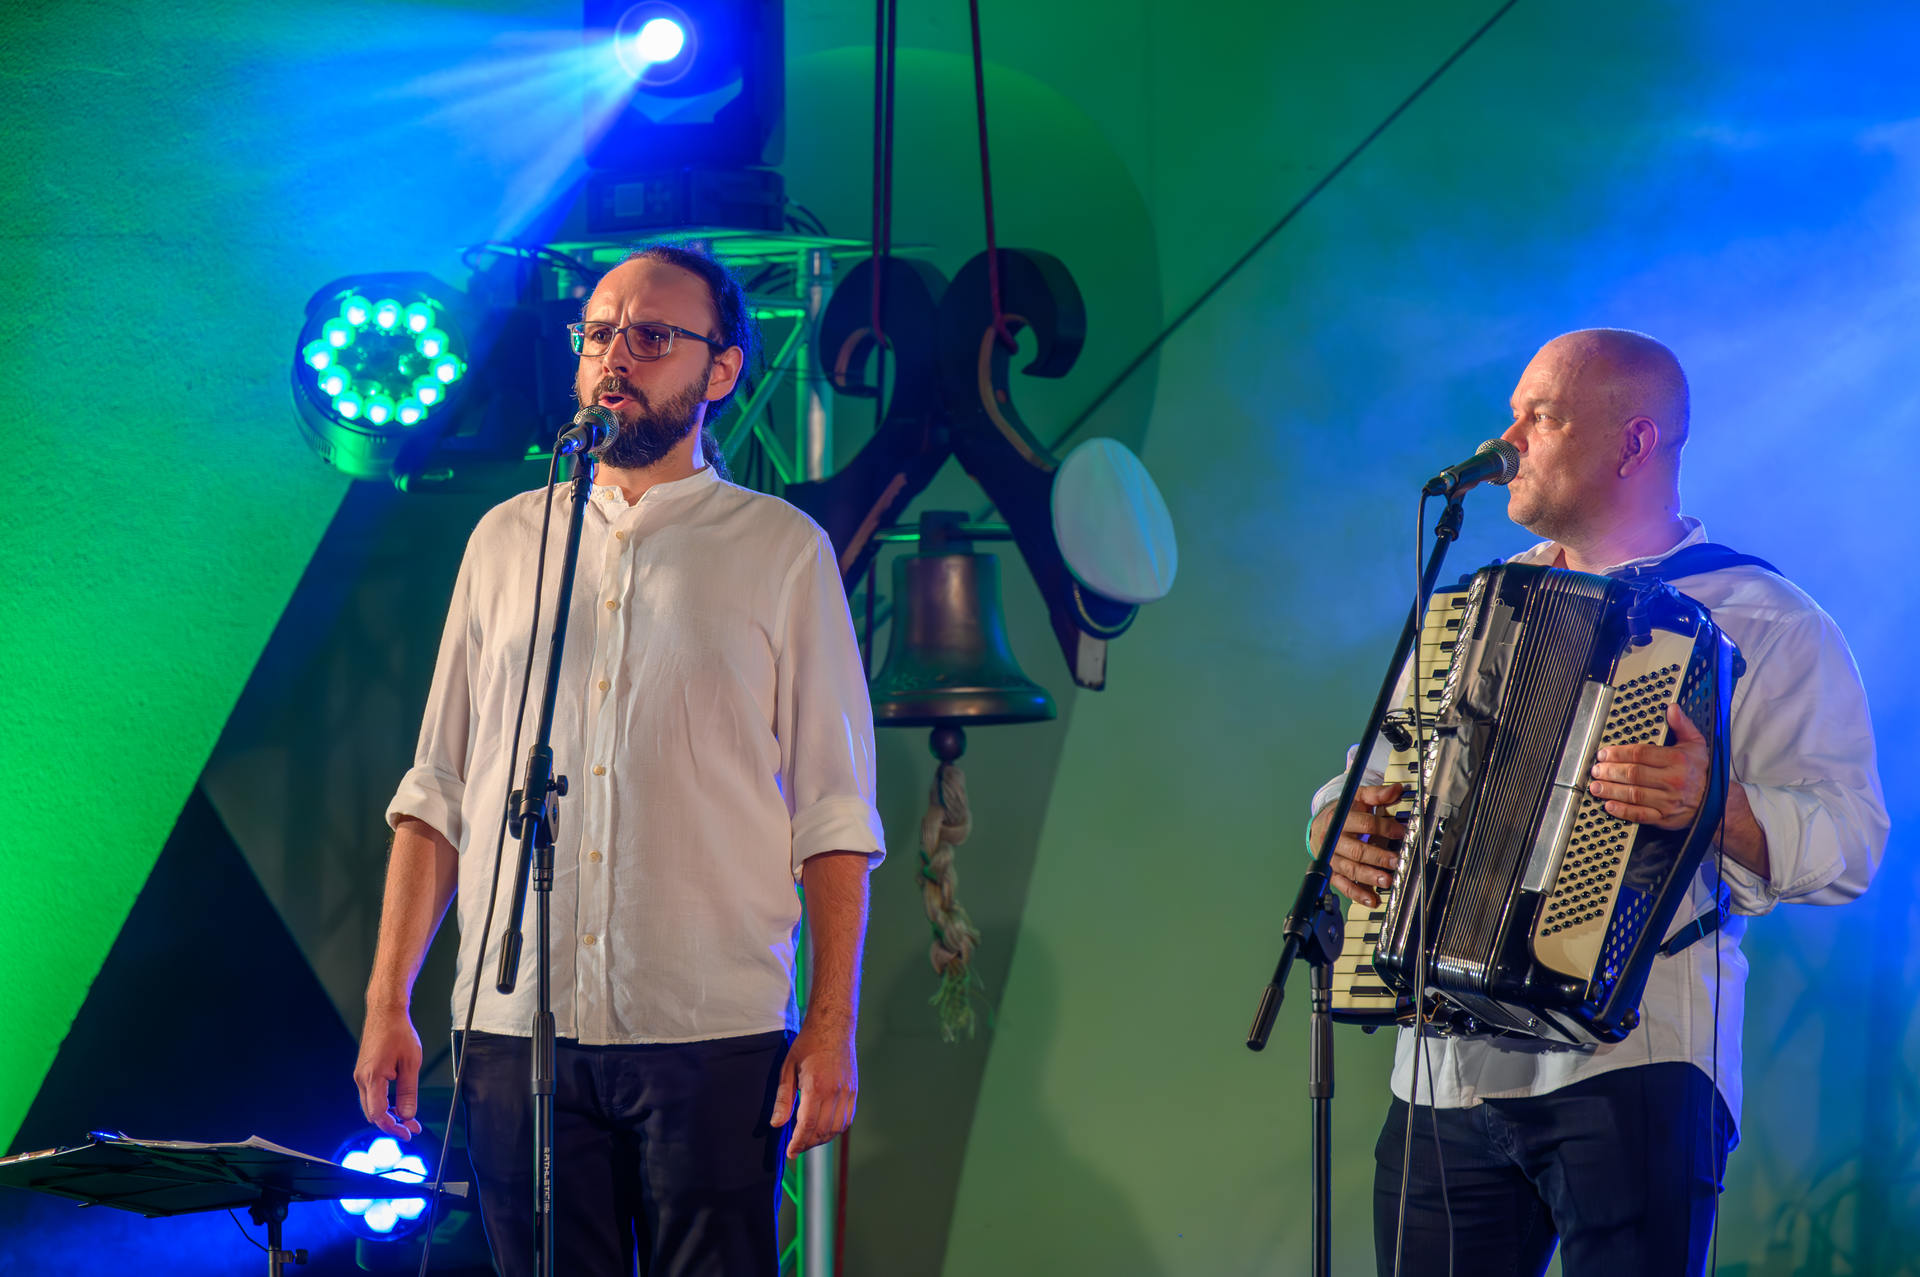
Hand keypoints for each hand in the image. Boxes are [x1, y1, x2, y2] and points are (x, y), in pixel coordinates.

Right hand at [354, 1006, 423, 1139]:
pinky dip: (384, 1103)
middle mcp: (361, 1079)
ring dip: (388, 1114)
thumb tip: (408, 1114)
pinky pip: (371, 1094)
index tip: (408, 1133)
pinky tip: (398, 1103)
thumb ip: (408, 1092)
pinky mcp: (364, 1072)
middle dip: (392, 1124)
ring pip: (371, 1105)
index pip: (378, 1114)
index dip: (393, 1127)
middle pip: (372, 1113)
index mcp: (372, 1078)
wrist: (385, 1013)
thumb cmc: (398, 1033)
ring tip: (408, 1117)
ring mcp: (361, 1075)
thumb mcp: (411, 1063)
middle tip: (411, 1127)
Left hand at [770, 1021, 856, 1158]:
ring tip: (808, 1140)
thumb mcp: (787, 1069)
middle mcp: (835, 1092)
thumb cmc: (807, 1045)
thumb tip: (777, 1124)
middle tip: (796, 1148)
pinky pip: (846, 1120)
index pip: (807, 1125)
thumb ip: (783, 1099)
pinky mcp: (853, 1092)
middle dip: (807, 1144)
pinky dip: (835, 1130)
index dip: (798, 1142)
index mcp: (816, 1086)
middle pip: (822, 1130)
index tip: (790, 1153)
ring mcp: (847, 1092)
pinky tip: (824, 1130)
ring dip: (821, 1139)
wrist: (833, 1027)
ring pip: (836, 1128)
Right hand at [1313, 782, 1405, 908]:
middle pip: (1356, 850)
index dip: (1384, 827)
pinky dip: (1357, 894)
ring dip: (1369, 877)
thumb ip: (1376, 794)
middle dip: (1377, 857)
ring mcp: (1332, 858)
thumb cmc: (1343, 812)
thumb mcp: (1357, 798)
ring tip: (1386, 881)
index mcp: (1340, 819)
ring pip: (1350, 869)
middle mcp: (1334, 840)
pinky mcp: (1332, 872)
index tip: (1401, 832)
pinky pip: (1343, 885)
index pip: (1364, 824)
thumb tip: (1396, 790)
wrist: (1320, 825)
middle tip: (1396, 861)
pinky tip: (1372, 899)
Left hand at [1588, 703, 1708, 829]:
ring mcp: (1668, 801)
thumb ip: (1682, 726)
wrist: (1715, 802)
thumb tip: (1672, 708)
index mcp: (1677, 760)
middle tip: (1596, 769)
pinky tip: (1609, 805)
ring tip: (1596, 786)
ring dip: (1611, 790)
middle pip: (1633, 774)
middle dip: (1610, 771)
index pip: (1641, 754)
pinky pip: (1640, 815)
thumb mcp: (1696, 744)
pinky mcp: (1665, 818)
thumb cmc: (1700, 771)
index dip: (1619, 754)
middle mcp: (1672, 781)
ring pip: (1634, 795)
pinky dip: (1623, 811)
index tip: (1604, 753)